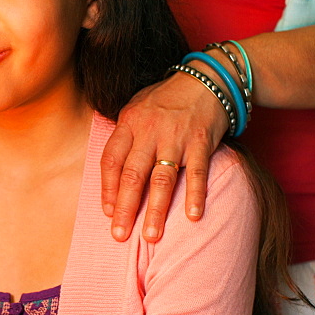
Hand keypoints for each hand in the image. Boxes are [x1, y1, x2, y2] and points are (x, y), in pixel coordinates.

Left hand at [100, 72, 228, 242]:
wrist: (207, 78)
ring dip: (157, 210)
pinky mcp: (201, 141)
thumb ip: (124, 137)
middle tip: (120, 236)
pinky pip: (197, 172)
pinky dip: (195, 195)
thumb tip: (111, 174)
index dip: (108, 189)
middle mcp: (150, 131)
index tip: (109, 214)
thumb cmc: (167, 99)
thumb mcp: (137, 107)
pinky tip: (192, 217)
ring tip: (151, 235)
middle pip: (133, 175)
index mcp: (129, 123)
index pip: (112, 160)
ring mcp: (176, 137)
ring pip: (162, 179)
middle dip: (126, 208)